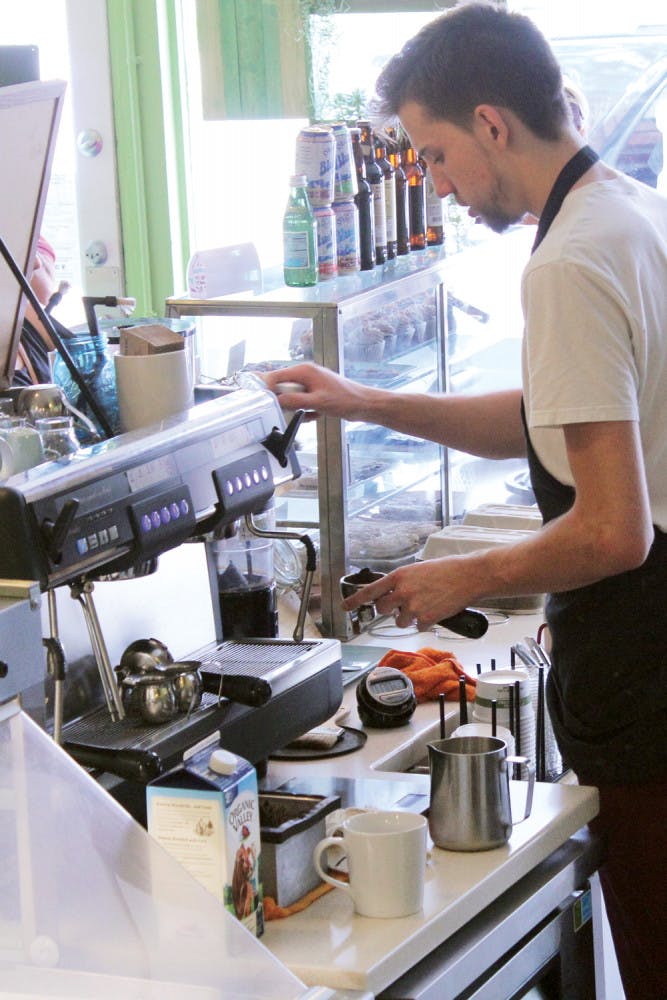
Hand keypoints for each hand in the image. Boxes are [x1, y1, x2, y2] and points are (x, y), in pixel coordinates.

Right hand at [262, 362, 371, 420]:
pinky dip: (306, 412)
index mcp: (304, 371)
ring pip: (292, 397)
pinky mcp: (315, 393)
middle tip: (291, 410)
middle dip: (285, 401)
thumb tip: (277, 401)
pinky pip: (302, 403)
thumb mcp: (317, 402)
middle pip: (282, 387)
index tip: (261, 401)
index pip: (275, 376)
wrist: (364, 405)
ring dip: (297, 408)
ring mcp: (310, 384)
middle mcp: (305, 374)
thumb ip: (295, 401)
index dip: (266, 389)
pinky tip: (316, 415)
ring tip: (310, 413)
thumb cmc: (346, 399)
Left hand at [341, 557, 479, 630]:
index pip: (370, 590)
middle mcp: (402, 591)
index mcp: (399, 576)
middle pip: (383, 609)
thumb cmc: (448, 569)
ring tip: (426, 605)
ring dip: (409, 617)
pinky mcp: (426, 619)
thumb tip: (394, 593)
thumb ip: (403, 582)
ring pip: (400, 621)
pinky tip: (436, 610)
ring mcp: (413, 607)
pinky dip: (425, 623)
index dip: (355, 600)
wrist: (468, 576)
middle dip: (390, 610)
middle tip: (402, 605)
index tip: (344, 606)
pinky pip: (418, 627)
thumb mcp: (419, 570)